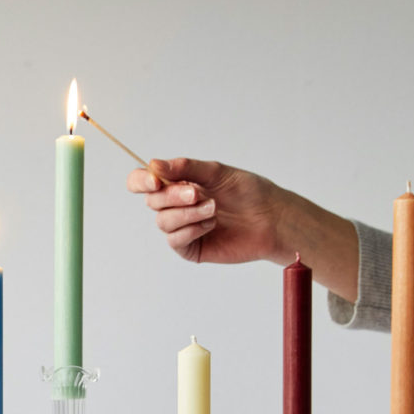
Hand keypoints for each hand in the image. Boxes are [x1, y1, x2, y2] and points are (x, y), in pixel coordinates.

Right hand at [126, 157, 358, 301]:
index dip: (141, 180)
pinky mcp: (190, 248)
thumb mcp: (216, 172)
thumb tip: (154, 165)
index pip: (143, 181)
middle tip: (197, 193)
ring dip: (187, 214)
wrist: (272, 219)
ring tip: (214, 210)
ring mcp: (182, 227)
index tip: (155, 180)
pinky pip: (175, 240)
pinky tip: (211, 225)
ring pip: (163, 222)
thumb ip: (185, 167)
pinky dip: (191, 230)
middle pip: (152, 201)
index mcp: (177, 183)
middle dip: (173, 196)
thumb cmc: (249, 192)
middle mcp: (175, 205)